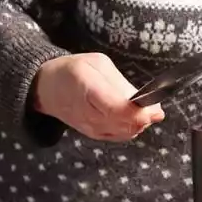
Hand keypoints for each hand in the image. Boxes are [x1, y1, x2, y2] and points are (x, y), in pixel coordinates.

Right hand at [31, 54, 164, 140]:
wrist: (47, 88)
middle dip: (144, 117)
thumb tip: (152, 106)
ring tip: (143, 109)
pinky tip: (133, 117)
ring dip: (139, 123)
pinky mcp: (93, 135)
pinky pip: (120, 136)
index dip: (139, 112)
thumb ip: (124, 85)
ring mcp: (89, 127)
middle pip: (124, 124)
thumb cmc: (74, 71)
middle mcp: (87, 113)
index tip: (154, 108)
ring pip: (125, 133)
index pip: (116, 108)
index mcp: (86, 87)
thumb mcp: (98, 65)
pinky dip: (131, 128)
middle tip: (154, 107)